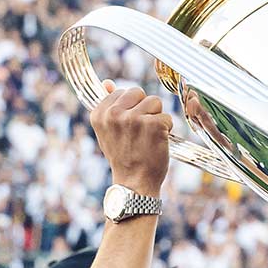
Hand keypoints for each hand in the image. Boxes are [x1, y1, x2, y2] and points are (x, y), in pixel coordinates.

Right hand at [91, 81, 171, 195]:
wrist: (134, 184)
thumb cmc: (123, 157)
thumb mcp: (108, 131)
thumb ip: (108, 106)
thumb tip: (107, 82)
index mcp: (99, 113)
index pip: (122, 92)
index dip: (130, 108)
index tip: (127, 128)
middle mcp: (114, 114)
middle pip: (139, 92)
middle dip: (144, 109)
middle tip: (139, 132)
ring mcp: (134, 119)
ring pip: (155, 102)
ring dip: (156, 118)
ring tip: (148, 137)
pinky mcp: (154, 125)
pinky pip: (167, 117)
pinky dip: (166, 130)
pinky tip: (157, 143)